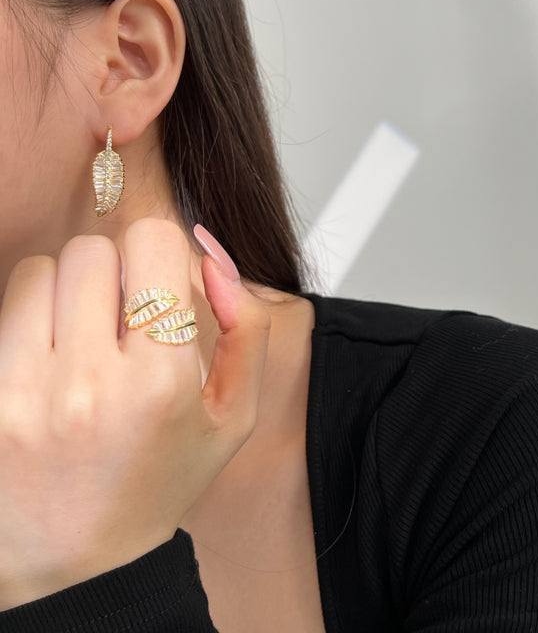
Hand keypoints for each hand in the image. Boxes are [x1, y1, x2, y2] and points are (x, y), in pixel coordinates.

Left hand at [0, 218, 269, 609]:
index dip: (163, 253)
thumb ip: (247, 328)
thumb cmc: (160, 481)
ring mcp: (23, 393)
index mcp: (161, 384)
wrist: (80, 560)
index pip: (152, 243)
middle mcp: (88, 385)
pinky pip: (8, 305)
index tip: (162, 286)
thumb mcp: (235, 415)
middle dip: (117, 271)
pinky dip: (34, 312)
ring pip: (42, 268)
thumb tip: (213, 258)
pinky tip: (54, 352)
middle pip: (93, 250)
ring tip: (87, 334)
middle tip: (126, 316)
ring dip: (70, 288)